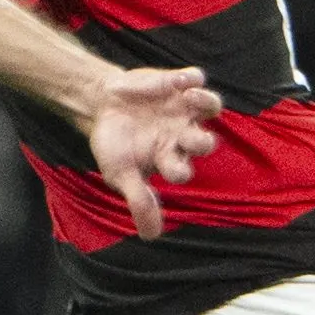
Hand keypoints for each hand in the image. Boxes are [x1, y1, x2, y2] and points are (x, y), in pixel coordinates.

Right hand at [88, 67, 222, 239]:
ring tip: (190, 97)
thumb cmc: (115, 144)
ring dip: (205, 102)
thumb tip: (152, 237)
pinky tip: (173, 81)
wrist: (103, 105)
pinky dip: (190, 78)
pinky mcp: (177, 84)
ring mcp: (182, 108)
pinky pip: (194, 78)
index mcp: (169, 157)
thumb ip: (138, 202)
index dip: (179, 171)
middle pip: (204, 142)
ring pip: (211, 105)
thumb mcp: (121, 174)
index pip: (182, 170)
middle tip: (190, 137)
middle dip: (201, 141)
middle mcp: (182, 134)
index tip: (168, 169)